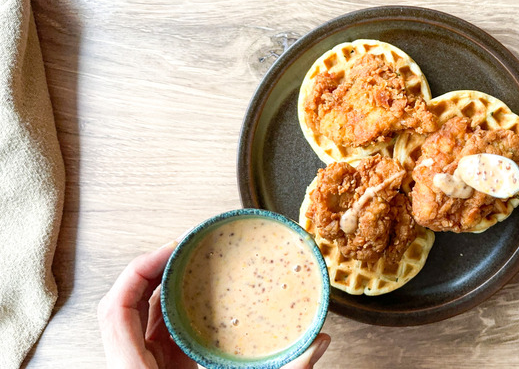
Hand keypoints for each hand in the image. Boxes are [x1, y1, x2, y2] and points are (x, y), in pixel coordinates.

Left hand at [98, 242, 329, 367]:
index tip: (174, 248)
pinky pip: (165, 332)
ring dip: (170, 285)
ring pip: (148, 316)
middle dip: (160, 268)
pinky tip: (208, 297)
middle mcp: (135, 367)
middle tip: (195, 245)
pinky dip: (182, 309)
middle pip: (131, 304)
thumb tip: (320, 342)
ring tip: (202, 261)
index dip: (139, 270)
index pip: (116, 309)